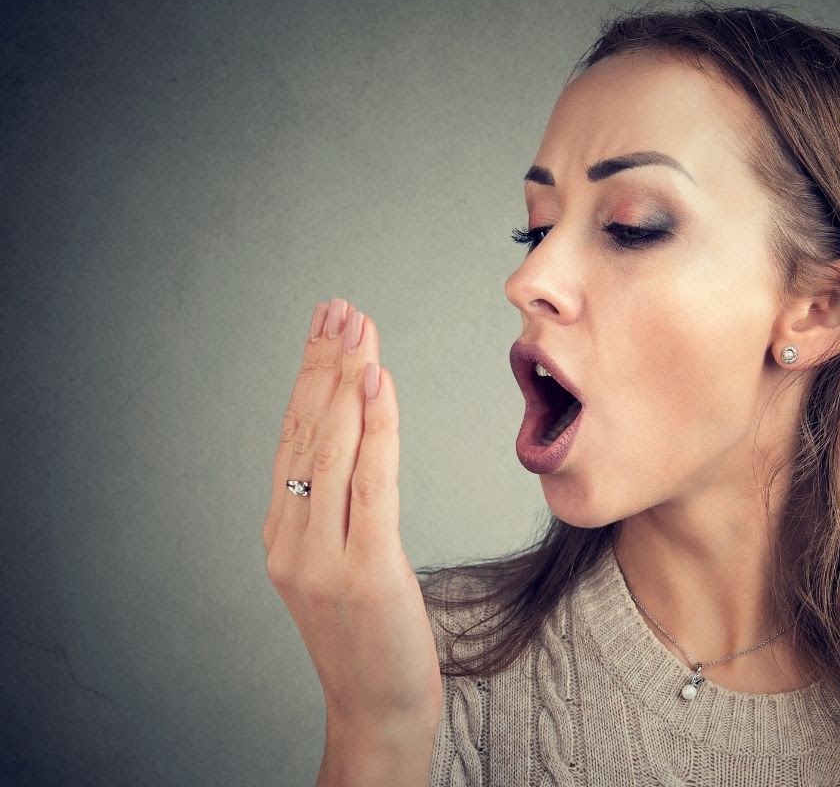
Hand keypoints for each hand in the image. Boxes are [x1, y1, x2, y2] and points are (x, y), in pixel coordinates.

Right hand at [263, 297, 442, 729]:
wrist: (377, 709)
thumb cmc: (372, 637)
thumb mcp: (343, 567)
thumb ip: (340, 512)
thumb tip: (362, 448)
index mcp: (283, 534)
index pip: (294, 439)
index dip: (309, 379)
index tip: (325, 330)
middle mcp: (291, 539)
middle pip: (308, 433)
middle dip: (325, 365)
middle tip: (340, 309)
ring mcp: (320, 556)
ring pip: (333, 448)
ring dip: (347, 380)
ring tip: (358, 328)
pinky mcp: (362, 569)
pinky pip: (370, 482)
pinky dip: (375, 427)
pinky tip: (377, 383)